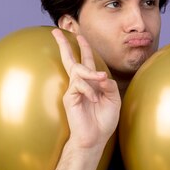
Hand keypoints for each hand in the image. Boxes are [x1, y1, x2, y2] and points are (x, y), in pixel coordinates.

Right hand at [51, 28, 120, 148]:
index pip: (85, 61)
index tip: (79, 35)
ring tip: (100, 79)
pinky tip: (95, 100)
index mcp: (90, 83)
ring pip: (78, 71)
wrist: (94, 138)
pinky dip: (89, 90)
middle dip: (64, 45)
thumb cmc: (103, 120)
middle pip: (70, 60)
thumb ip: (108, 85)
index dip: (83, 48)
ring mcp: (73, 90)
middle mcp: (79, 84)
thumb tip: (101, 75)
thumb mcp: (113, 100)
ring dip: (91, 72)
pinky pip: (79, 85)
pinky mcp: (70, 98)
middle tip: (56, 31)